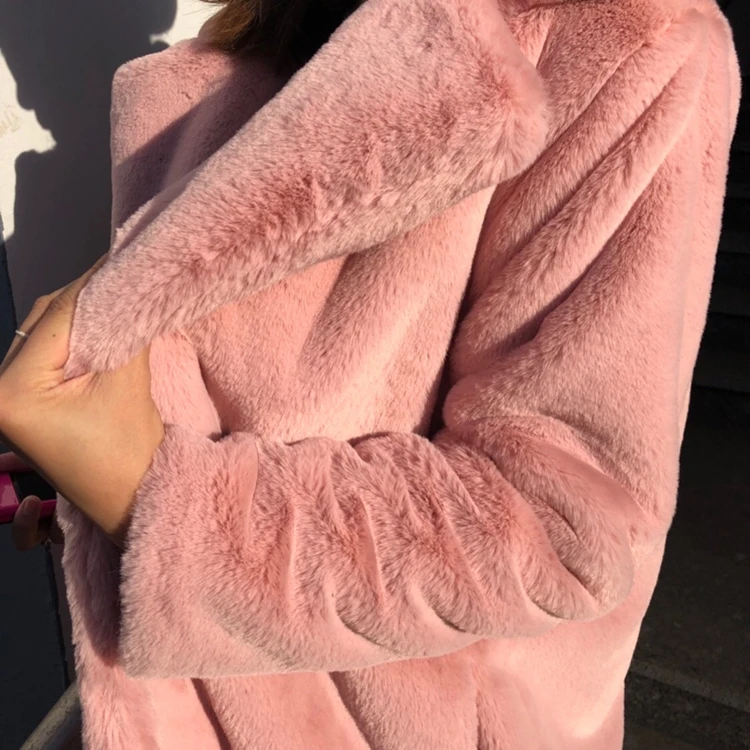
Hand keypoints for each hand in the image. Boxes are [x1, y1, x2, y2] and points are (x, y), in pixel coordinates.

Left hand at [0, 262, 164, 547]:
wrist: (133, 499)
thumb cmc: (129, 451)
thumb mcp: (125, 382)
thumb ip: (122, 327)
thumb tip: (129, 281)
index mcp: (11, 389)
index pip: (55, 318)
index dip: (93, 283)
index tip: (121, 253)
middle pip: (44, 322)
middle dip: (85, 298)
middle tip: (125, 273)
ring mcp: (9, 397)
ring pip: (46, 333)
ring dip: (81, 315)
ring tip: (118, 295)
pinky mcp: (26, 402)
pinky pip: (49, 354)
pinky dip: (77, 337)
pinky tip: (104, 324)